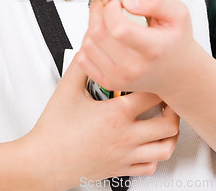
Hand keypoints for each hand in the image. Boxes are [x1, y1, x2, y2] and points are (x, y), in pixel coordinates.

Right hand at [23, 55, 178, 190]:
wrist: (43, 163)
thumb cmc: (53, 131)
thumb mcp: (67, 90)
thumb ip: (82, 64)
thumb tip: (90, 46)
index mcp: (115, 115)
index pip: (152, 94)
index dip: (159, 82)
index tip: (157, 76)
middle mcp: (125, 137)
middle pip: (167, 123)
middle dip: (172, 108)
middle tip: (168, 98)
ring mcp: (125, 155)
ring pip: (165, 148)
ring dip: (170, 133)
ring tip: (166, 120)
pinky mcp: (121, 169)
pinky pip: (151, 167)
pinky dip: (157, 155)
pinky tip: (151, 143)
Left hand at [76, 0, 195, 97]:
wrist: (178, 74)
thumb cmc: (176, 42)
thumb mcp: (179, 14)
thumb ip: (156, 1)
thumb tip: (128, 1)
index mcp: (152, 49)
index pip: (118, 27)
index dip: (111, 9)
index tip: (118, 2)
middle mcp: (134, 67)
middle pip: (98, 34)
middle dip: (98, 11)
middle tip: (107, 5)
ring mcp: (119, 78)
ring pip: (88, 44)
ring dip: (92, 25)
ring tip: (107, 20)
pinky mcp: (109, 82)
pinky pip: (82, 58)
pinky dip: (88, 42)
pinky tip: (102, 37)